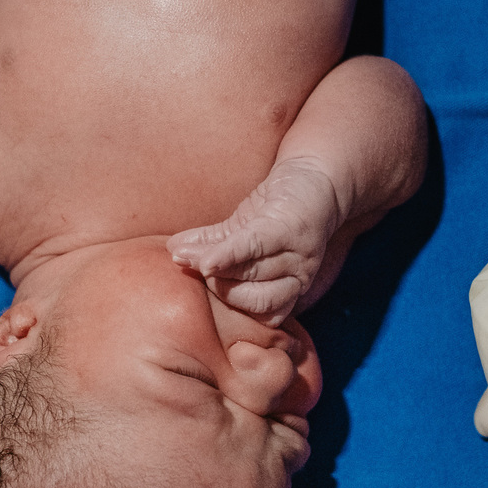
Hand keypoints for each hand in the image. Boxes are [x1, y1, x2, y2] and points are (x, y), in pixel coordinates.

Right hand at [166, 158, 342, 326]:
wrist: (314, 173)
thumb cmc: (276, 207)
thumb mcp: (241, 232)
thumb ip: (210, 245)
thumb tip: (172, 250)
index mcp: (289, 288)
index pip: (257, 314)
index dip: (227, 304)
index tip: (197, 287)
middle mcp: (300, 277)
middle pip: (251, 297)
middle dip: (218, 285)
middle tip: (191, 265)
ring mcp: (298, 254)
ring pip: (250, 273)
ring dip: (214, 265)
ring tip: (185, 255)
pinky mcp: (290, 227)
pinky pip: (253, 246)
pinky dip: (226, 253)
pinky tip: (202, 258)